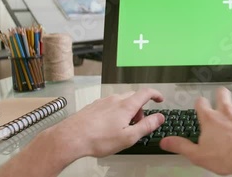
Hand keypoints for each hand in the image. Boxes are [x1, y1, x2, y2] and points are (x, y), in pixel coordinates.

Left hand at [50, 88, 164, 157]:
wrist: (71, 138)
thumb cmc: (98, 139)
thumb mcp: (129, 137)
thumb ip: (147, 126)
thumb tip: (160, 117)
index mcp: (126, 106)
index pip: (146, 93)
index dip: (156, 94)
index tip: (160, 99)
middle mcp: (115, 100)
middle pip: (134, 97)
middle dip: (140, 109)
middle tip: (138, 123)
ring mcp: (103, 102)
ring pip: (121, 101)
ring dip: (127, 111)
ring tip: (122, 128)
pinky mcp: (94, 106)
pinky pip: (110, 105)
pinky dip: (115, 112)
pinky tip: (108, 127)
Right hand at [160, 87, 231, 175]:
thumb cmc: (228, 156)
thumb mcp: (198, 155)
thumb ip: (181, 146)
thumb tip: (166, 142)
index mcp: (210, 119)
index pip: (201, 103)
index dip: (200, 103)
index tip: (201, 106)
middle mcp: (226, 110)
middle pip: (221, 93)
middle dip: (220, 95)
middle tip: (220, 100)